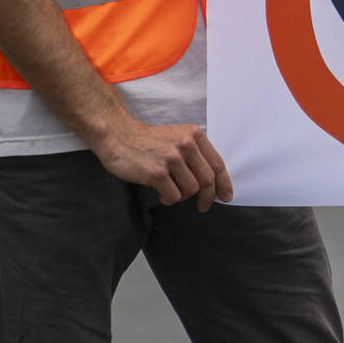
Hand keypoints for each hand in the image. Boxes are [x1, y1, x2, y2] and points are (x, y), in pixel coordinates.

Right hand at [94, 117, 232, 208]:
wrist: (118, 135)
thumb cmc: (148, 140)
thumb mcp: (177, 137)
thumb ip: (194, 153)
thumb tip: (211, 181)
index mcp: (194, 135)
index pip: (217, 164)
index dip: (224, 184)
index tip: (225, 196)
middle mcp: (186, 145)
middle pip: (207, 180)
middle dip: (207, 197)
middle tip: (203, 206)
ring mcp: (172, 159)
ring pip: (190, 190)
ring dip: (181, 195)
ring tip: (170, 189)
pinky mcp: (157, 172)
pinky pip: (173, 196)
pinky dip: (168, 199)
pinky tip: (161, 192)